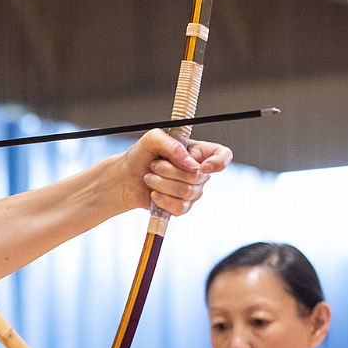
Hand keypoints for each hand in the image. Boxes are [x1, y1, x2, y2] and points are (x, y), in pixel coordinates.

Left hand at [116, 130, 231, 216]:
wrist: (125, 178)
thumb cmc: (141, 155)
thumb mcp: (153, 139)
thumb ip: (172, 145)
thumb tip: (190, 164)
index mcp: (198, 152)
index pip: (223, 156)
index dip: (219, 162)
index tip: (202, 166)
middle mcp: (199, 172)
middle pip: (198, 177)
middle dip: (170, 171)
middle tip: (153, 165)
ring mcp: (192, 191)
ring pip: (188, 193)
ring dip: (162, 184)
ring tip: (149, 178)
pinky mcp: (181, 206)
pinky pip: (181, 208)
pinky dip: (163, 201)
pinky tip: (153, 194)